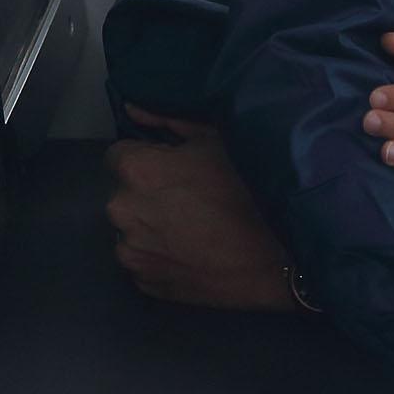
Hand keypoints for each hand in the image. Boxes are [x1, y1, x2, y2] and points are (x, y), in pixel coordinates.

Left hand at [104, 110, 294, 310]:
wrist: (275, 255)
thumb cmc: (246, 188)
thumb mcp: (213, 139)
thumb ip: (166, 120)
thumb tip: (132, 110)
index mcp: (135, 171)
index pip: (118, 155)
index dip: (147, 158)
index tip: (172, 168)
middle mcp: (122, 211)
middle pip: (124, 194)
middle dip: (147, 192)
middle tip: (187, 197)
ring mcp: (130, 252)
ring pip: (132, 230)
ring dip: (150, 226)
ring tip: (191, 228)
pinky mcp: (143, 283)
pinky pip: (143, 261)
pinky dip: (159, 256)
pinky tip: (190, 251)